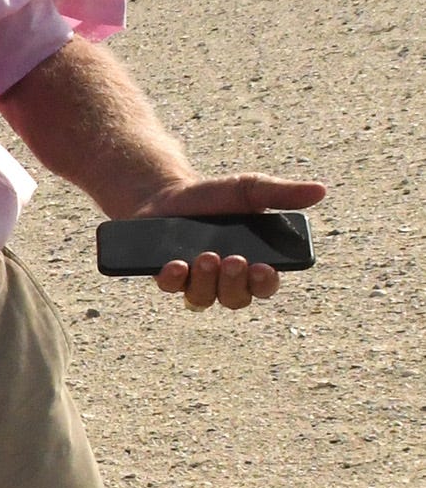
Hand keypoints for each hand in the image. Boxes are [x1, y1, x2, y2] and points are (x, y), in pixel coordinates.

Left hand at [133, 174, 325, 311]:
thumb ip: (281, 194)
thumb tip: (320, 191)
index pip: (265, 285)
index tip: (265, 268)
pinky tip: (176, 265)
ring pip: (203, 298)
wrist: (168, 193)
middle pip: (235, 298)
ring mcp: (194, 281)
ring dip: (207, 281)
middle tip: (235, 260)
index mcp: (253, 263)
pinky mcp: (166, 277)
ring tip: (206, 257)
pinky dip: (173, 279)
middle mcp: (224, 279)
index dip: (266, 282)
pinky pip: (171, 288)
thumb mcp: (250, 189)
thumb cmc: (217, 196)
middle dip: (236, 282)